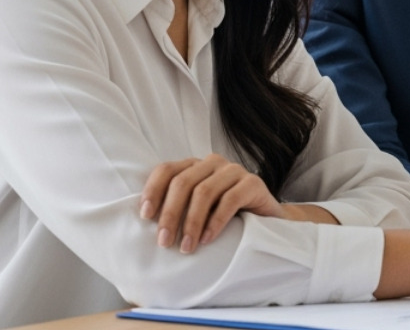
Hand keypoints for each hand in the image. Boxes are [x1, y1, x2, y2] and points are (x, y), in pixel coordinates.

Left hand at [139, 154, 285, 252]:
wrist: (266, 220)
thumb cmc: (224, 217)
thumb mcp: (197, 210)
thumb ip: (177, 208)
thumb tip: (143, 224)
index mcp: (195, 166)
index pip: (167, 170)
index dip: (153, 190)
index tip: (145, 217)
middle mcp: (213, 163)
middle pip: (183, 182)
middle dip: (170, 214)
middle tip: (164, 242)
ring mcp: (234, 170)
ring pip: (204, 191)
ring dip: (191, 222)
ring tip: (186, 247)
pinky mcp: (253, 183)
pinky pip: (230, 200)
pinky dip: (215, 221)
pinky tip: (208, 239)